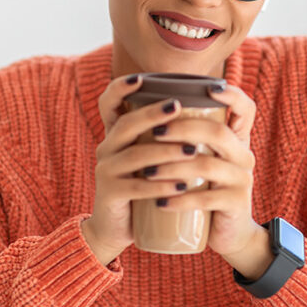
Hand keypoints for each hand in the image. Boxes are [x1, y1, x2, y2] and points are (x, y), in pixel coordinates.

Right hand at [85, 74, 197, 263]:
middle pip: (126, 125)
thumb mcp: (147, 159)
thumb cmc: (141, 189)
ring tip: (192, 151)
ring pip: (135, 156)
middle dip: (152, 114)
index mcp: (115, 136)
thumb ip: (162, 137)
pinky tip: (180, 186)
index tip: (140, 78)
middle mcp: (106, 149)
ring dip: (165, 152)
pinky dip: (160, 186)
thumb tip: (201, 110)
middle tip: (178, 106)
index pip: (108, 104)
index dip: (119, 89)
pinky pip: (135, 187)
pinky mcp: (109, 194)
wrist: (116, 229)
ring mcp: (105, 172)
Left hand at [147, 83, 260, 256]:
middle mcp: (244, 155)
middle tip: (154, 132)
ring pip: (207, 165)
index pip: (246, 108)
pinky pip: (206, 199)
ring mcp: (242, 180)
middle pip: (217, 132)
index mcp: (236, 140)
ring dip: (172, 166)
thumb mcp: (201, 161)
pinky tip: (161, 202)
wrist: (226, 233)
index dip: (232, 95)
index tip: (207, 88)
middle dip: (182, 128)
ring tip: (146, 172)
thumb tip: (151, 109)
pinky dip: (180, 199)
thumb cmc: (205, 190)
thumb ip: (188, 138)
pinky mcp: (236, 204)